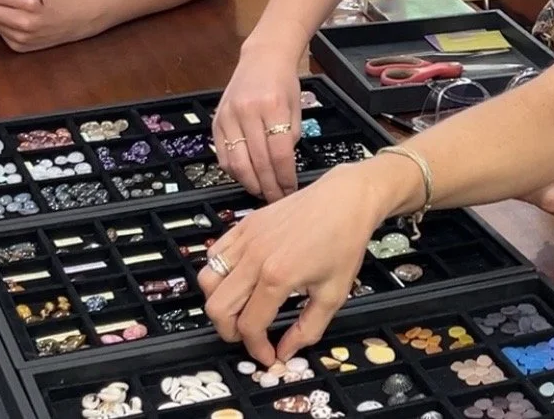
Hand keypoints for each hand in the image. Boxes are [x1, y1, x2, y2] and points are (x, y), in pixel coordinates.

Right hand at [198, 163, 381, 363]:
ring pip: (207, 279)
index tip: (268, 354)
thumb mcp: (334, 294)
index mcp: (278, 275)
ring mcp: (247, 237)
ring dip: (219, 301)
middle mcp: (256, 256)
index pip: (249, 326)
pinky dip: (218, 271)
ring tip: (240, 308)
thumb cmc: (344, 239)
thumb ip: (308, 329)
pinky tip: (239, 279)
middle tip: (249, 335)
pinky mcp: (246, 223)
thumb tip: (286, 351)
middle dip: (230, 331)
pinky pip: (215, 253)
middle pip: (217, 308)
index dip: (257, 349)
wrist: (347, 199)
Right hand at [214, 38, 303, 200]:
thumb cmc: (284, 82)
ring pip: (237, 162)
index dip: (285, 177)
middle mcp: (248, 111)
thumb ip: (290, 136)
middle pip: (258, 161)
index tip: (290, 190)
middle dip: (269, 186)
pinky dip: (233, 171)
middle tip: (277, 198)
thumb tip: (284, 168)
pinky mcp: (216, 120)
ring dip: (250, 183)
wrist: (263, 57)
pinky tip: (244, 176)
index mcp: (273, 106)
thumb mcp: (296, 106)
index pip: (280, 153)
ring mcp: (229, 115)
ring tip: (261, 192)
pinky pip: (223, 154)